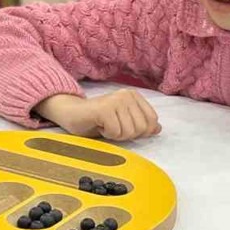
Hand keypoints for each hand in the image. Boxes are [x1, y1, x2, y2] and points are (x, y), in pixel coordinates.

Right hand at [34, 91, 161, 140]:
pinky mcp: (104, 108)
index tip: (123, 126)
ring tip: (104, 125)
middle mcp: (127, 94)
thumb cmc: (97, 120)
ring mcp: (116, 100)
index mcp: (134, 96)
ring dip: (115, 135)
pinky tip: (98, 125)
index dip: (139, 131)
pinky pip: (115, 132)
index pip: (152, 121)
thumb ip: (141, 124)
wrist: (71, 113)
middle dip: (126, 134)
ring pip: (129, 132)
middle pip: (142, 128)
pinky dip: (106, 134)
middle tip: (112, 127)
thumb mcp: (124, 122)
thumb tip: (158, 129)